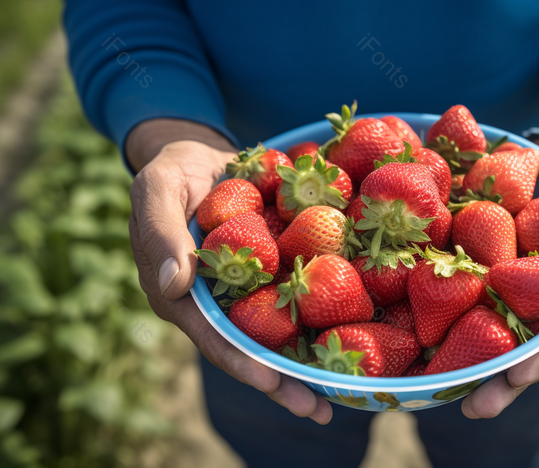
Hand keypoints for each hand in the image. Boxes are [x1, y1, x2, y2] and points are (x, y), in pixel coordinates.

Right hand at [126, 119, 331, 424]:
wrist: (201, 156)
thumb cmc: (171, 172)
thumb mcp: (156, 190)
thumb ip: (160, 234)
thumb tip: (173, 285)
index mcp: (181, 295)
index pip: (213, 337)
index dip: (241, 361)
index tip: (271, 382)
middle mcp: (216, 303)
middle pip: (250, 349)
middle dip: (282, 381)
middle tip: (318, 410)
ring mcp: (245, 290)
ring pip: (277, 332)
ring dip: (307, 362)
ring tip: (340, 392)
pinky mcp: (270, 272)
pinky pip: (295, 297)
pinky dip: (321, 315)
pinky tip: (354, 333)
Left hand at [462, 134, 538, 418]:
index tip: (518, 377)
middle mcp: (533, 299)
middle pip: (517, 346)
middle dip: (497, 379)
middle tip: (473, 406)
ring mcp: (501, 282)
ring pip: (481, 325)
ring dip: (461, 356)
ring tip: (436, 384)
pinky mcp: (472, 259)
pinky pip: (453, 284)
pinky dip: (435, 304)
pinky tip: (409, 321)